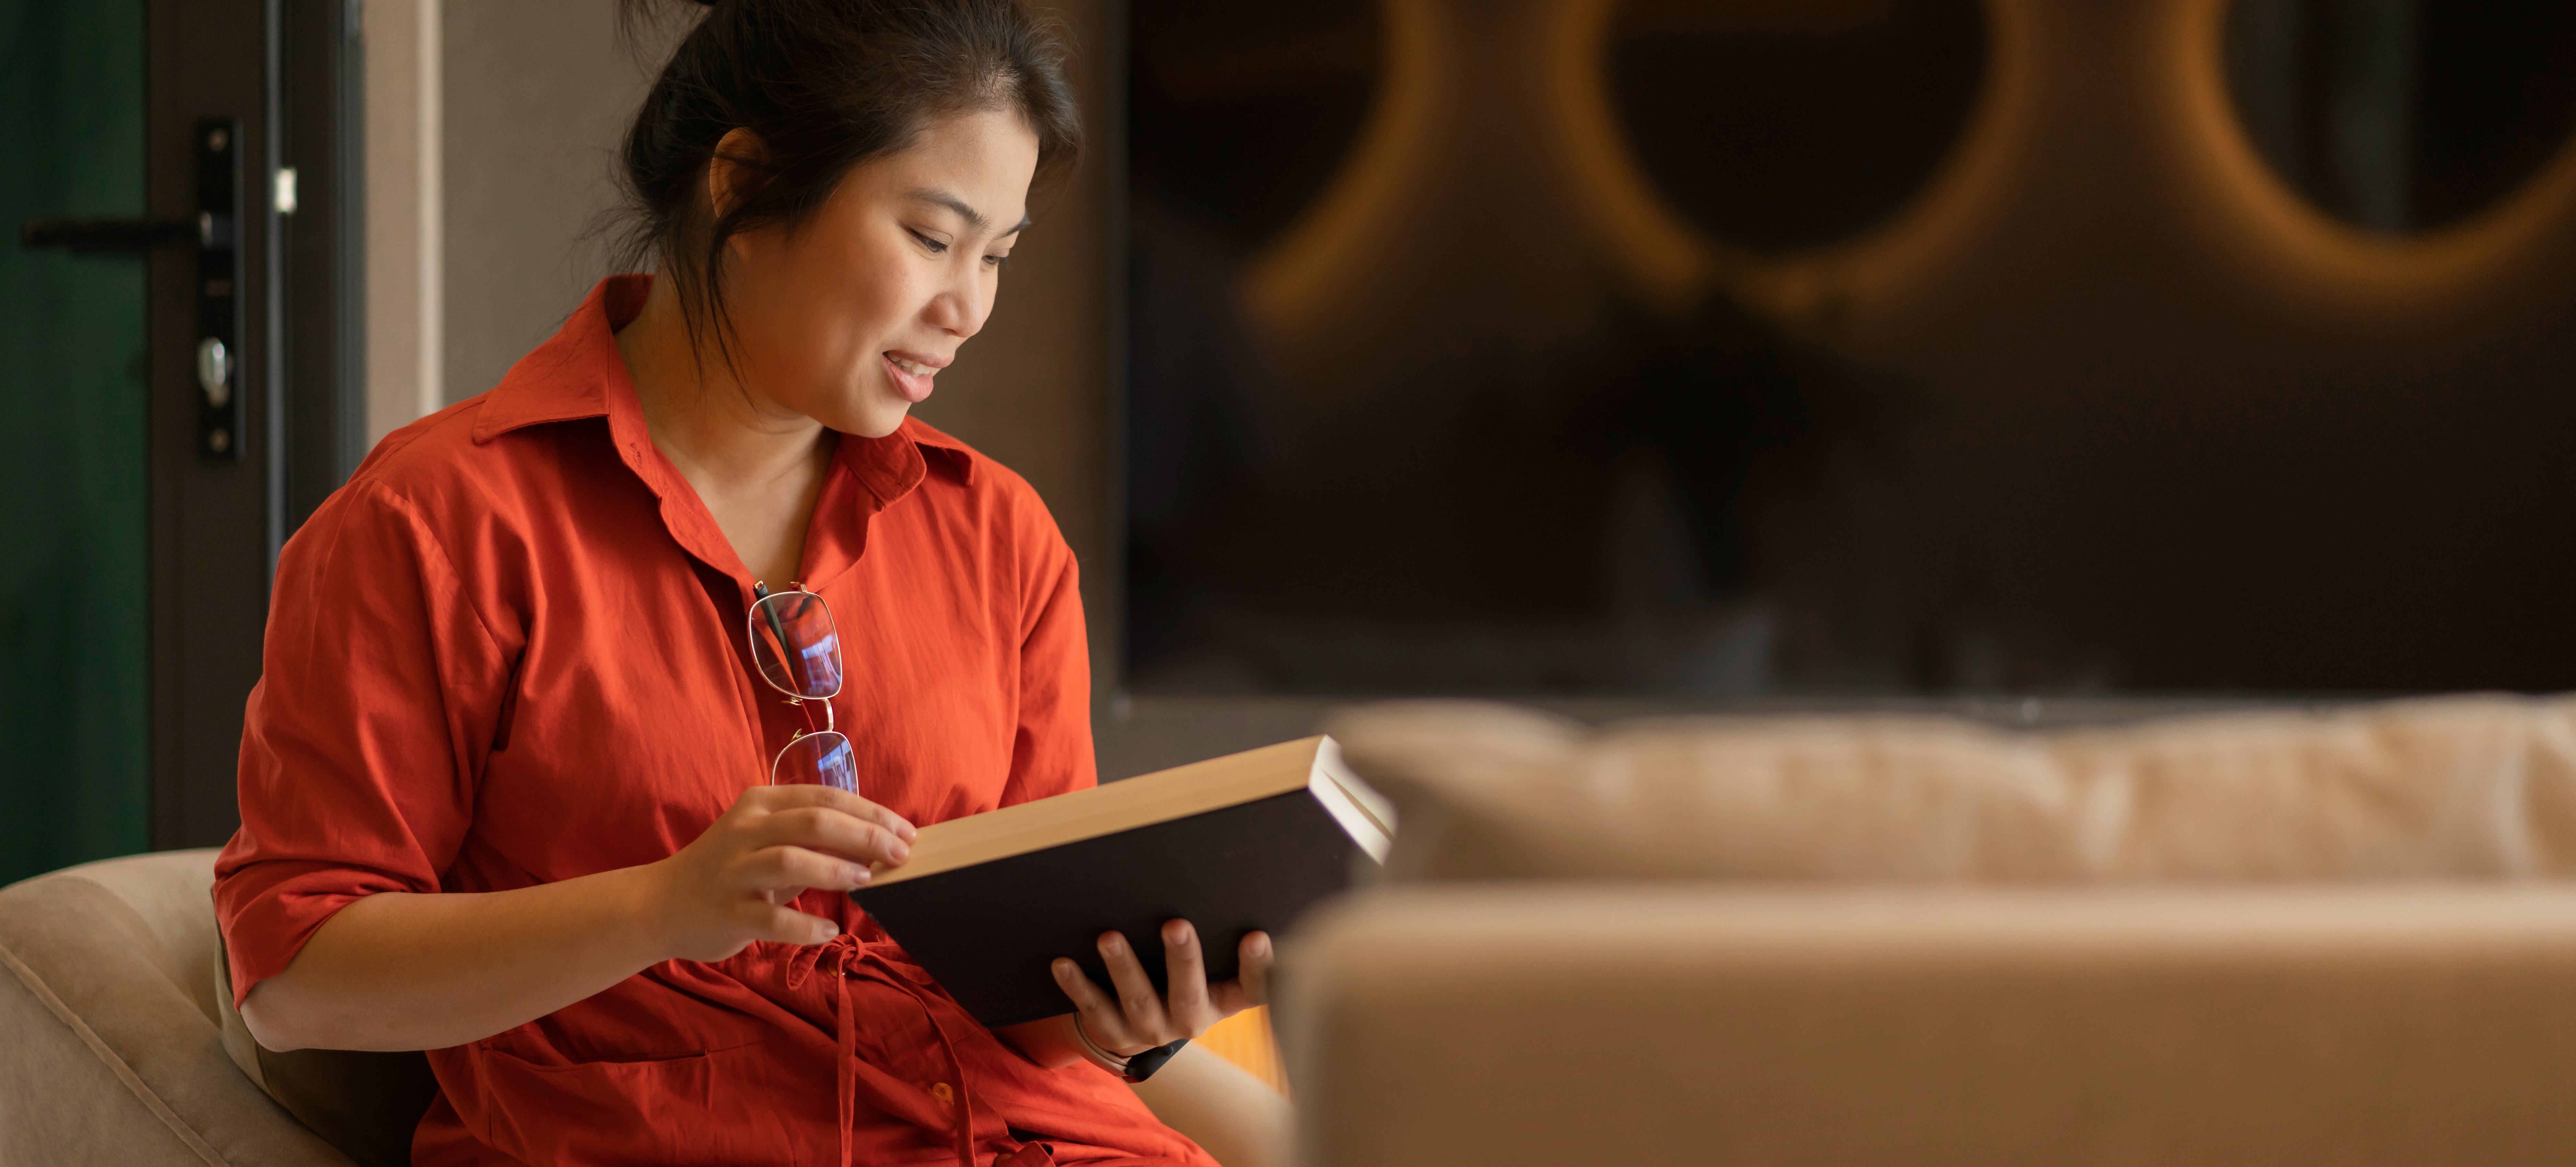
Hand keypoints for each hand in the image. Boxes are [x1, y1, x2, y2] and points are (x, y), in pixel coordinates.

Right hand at [644, 783, 914, 961]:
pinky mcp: (727, 911)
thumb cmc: (728, 871)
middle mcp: (746, 830)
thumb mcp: (767, 842)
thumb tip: (875, 843)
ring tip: (867, 881)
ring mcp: (733, 871)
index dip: (871, 812)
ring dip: (836, 870)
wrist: (659, 905)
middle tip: (899, 854)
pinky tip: (828, 930)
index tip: (907, 831)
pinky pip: (773, 918)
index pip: (826, 798)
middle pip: (816, 822)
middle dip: (866, 835)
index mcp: (761, 804)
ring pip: (792, 860)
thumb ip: (812, 839)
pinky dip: (806, 925)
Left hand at [1050, 920, 1272, 1056]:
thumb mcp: (1209, 964)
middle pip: (1189, 995)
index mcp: (1223, 1000)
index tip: (1257, 935)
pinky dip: (1078, 985)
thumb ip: (1216, 935)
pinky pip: (1095, 1008)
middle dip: (1182, 960)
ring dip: (1123, 967)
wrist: (1138, 1022)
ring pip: (1138, 1000)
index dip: (1258, 966)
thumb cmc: (1182, 975)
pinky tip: (1064, 962)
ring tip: (1109, 937)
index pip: (1252, 988)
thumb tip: (1216, 875)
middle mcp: (1191, 1020)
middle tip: (1175, 925)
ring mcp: (1151, 1031)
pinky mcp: (1115, 1034)